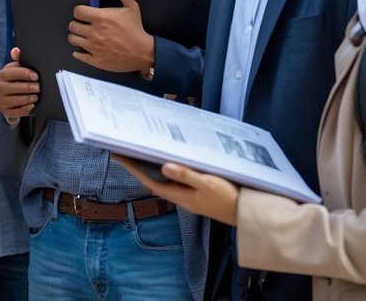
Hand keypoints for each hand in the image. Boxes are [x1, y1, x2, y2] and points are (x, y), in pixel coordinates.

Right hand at [0, 47, 38, 118]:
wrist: (12, 94)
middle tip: (38, 87)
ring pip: (13, 100)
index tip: (35, 76)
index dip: (24, 74)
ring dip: (27, 99)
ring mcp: (1, 99)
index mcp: (2, 74)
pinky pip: (14, 112)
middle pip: (11, 88)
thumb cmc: (17, 79)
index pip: (10, 73)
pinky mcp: (4, 110)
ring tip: (36, 96)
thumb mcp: (18, 69)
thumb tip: (16, 50)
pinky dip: (25, 109)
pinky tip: (32, 105)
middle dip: (26, 87)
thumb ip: (18, 60)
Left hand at [71, 0, 155, 73]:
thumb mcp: (132, 7)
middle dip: (76, 24)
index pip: (77, 11)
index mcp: (101, 18)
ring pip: (73, 39)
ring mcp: (94, 47)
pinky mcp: (95, 60)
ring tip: (83, 36)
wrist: (143, 52)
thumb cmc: (136, 29)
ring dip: (76, 37)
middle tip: (82, 25)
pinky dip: (79, 52)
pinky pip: (78, 55)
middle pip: (73, 26)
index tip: (82, 14)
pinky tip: (83, 49)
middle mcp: (95, 32)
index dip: (79, 12)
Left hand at [115, 155, 239, 225]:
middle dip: (138, 167)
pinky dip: (166, 172)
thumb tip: (164, 166)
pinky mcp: (195, 195)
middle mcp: (180, 197)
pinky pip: (175, 182)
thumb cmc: (228, 198)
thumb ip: (186, 175)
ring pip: (163, 182)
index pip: (151, 181)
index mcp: (180, 195)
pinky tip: (167, 164)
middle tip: (124, 153)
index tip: (119, 157)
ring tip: (139, 155)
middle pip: (153, 181)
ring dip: (150, 169)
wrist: (245, 213)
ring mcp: (187, 197)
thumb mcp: (208, 183)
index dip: (134, 169)